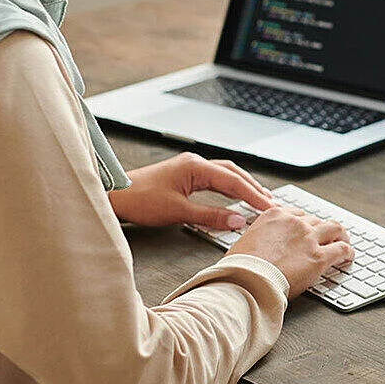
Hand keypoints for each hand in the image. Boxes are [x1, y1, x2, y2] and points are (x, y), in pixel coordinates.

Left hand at [108, 152, 275, 229]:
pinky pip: (214, 179)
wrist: (114, 196)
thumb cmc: (139, 200)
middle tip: (269, 203)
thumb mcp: (178, 212)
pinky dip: (229, 187)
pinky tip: (235, 195)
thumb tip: (237, 220)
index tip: (268, 207)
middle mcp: (194, 163)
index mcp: (195, 167)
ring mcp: (189, 168)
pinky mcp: (184, 175)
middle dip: (253, 188)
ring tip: (258, 199)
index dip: (253, 195)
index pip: (233, 181)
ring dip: (242, 186)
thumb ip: (210, 216)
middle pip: (233, 173)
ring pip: (225, 174)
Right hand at [226, 205, 352, 298]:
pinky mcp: (319, 257)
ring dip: (341, 236)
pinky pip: (342, 249)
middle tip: (326, 237)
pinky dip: (348, 252)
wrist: (246, 280)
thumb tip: (261, 248)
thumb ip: (260, 238)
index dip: (305, 223)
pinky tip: (348, 257)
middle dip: (322, 230)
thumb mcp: (245, 242)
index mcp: (274, 216)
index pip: (297, 214)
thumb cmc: (240, 267)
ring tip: (344, 242)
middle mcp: (295, 223)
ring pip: (335, 229)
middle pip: (316, 220)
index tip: (307, 229)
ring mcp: (309, 238)